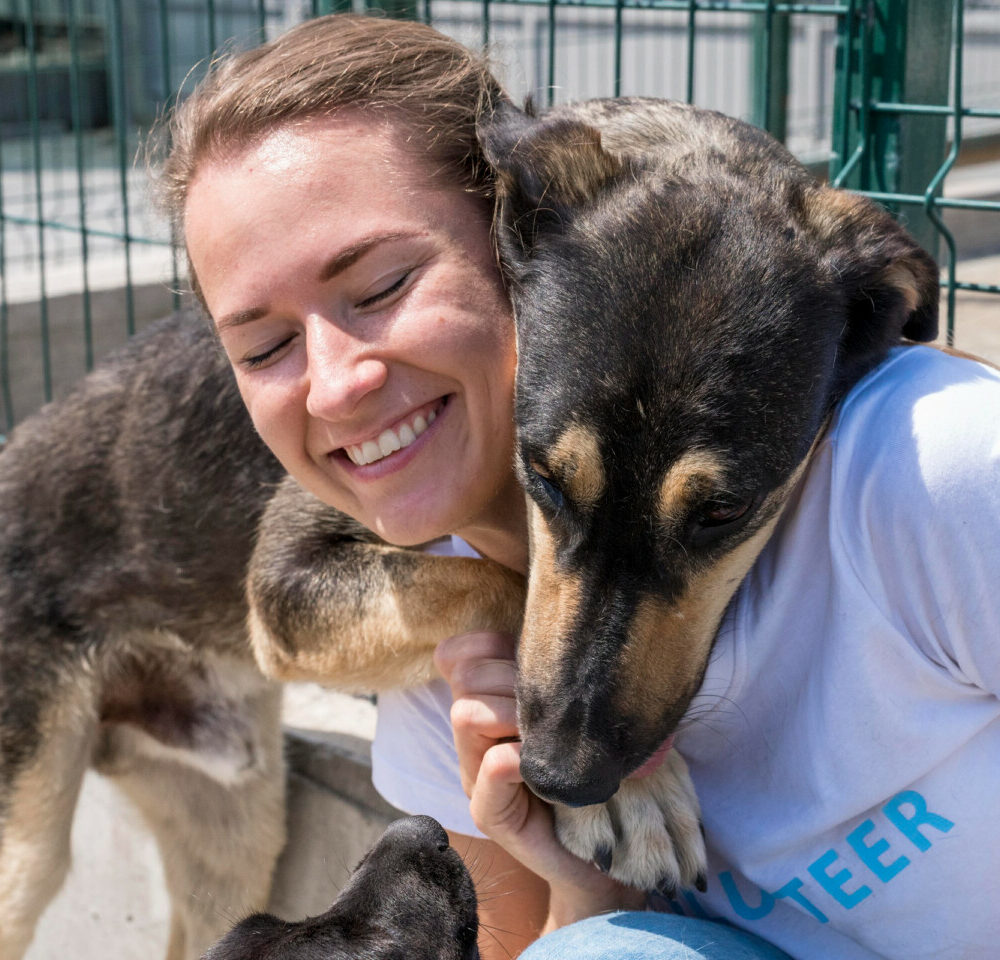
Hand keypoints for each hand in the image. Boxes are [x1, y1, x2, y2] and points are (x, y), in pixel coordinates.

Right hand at [434, 633, 644, 928]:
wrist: (601, 849)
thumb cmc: (588, 767)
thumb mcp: (569, 709)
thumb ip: (553, 672)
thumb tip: (568, 621)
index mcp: (486, 703)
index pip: (457, 654)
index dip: (488, 643)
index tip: (528, 655)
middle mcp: (473, 738)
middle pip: (466, 676)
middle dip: (510, 676)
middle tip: (554, 700)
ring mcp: (476, 777)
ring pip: (465, 715)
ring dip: (510, 713)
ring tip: (546, 733)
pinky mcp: (492, 817)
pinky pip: (486, 779)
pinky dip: (507, 763)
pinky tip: (533, 763)